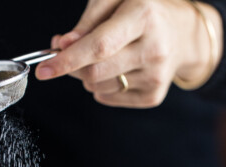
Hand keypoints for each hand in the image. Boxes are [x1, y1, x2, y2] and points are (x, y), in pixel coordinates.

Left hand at [36, 0, 222, 107]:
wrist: (183, 35)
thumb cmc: (143, 13)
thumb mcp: (117, 1)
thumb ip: (88, 21)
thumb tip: (62, 45)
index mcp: (144, 16)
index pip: (98, 46)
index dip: (67, 60)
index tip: (43, 71)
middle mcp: (154, 49)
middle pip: (94, 73)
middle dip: (73, 67)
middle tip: (72, 55)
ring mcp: (155, 76)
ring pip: (98, 88)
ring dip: (89, 76)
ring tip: (106, 58)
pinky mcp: (153, 96)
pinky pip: (110, 98)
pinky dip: (103, 86)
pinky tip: (119, 70)